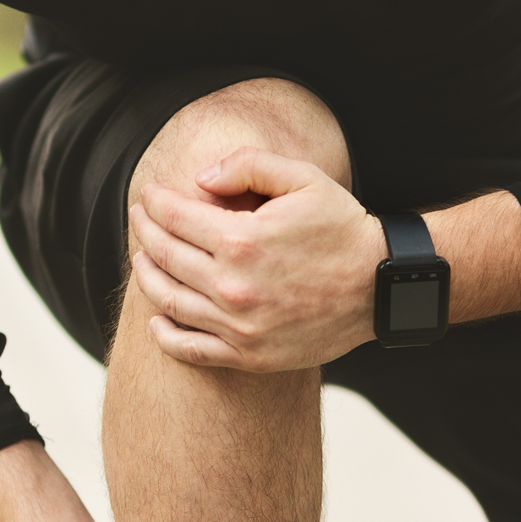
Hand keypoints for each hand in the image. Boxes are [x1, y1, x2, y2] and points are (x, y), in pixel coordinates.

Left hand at [129, 146, 385, 371]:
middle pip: (165, 257)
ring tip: (143, 260)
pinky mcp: (249, 355)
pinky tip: (158, 318)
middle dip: (145, 233)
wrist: (380, 286)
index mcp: (242, 240)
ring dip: (147, 277)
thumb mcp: (303, 178)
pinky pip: (191, 350)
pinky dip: (166, 335)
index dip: (155, 202)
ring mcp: (239, 327)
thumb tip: (198, 180)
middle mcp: (233, 287)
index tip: (149, 195)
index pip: (174, 218)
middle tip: (140, 220)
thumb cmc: (342, 228)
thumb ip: (247, 166)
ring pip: (169, 302)